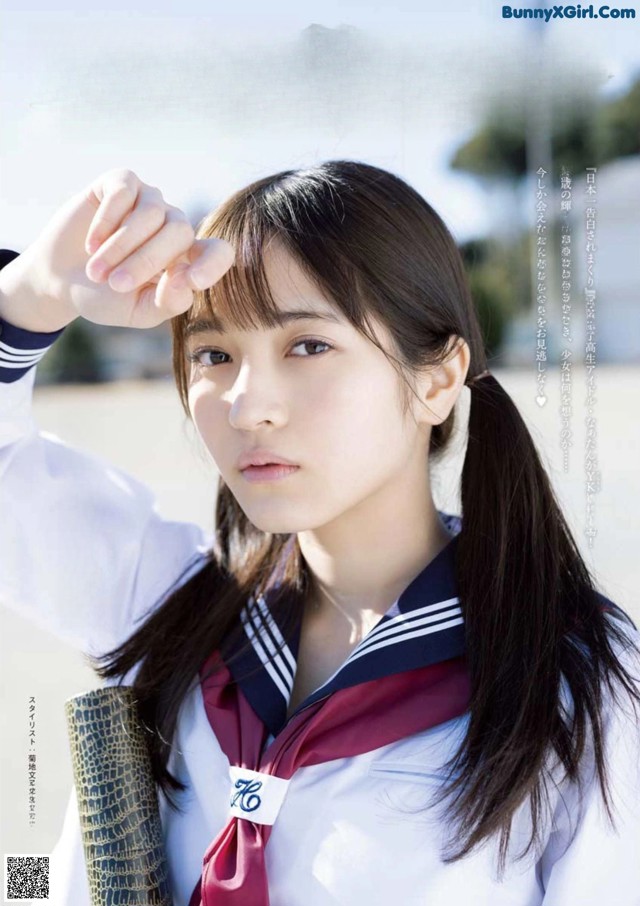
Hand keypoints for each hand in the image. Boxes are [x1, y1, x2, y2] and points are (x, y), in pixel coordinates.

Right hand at [6, 168, 234, 331]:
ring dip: (120, 246)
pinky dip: (107, 221)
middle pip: (179, 232)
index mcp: (186, 259)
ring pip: (151, 214)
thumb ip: (169, 303)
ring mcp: (149, 201)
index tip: (194, 281)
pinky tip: (91, 243)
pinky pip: (125, 192)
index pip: (218, 252)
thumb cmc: (106, 297)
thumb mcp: (140, 311)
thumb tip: (186, 281)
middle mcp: (173, 225)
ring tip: (96, 270)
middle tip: (114, 284)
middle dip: (145, 261)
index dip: (213, 263)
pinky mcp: (121, 183)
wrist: (60, 280)